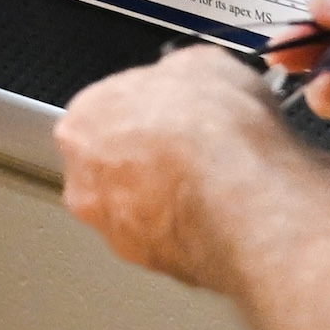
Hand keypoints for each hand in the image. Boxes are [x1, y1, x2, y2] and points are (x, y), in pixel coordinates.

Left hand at [54, 44, 289, 291]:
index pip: (108, 111)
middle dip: (150, 159)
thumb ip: (179, 74)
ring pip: (137, 207)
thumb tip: (188, 77)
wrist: (244, 198)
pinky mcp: (148, 264)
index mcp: (84, 119)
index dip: (150, 111)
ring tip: (212, 186)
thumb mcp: (205, 65)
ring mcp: (114, 227)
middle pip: (114, 163)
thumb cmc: (216, 134)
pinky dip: (189, 230)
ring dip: (167, 198)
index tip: (174, 114)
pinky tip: (219, 215)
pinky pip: (167, 240)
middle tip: (192, 152)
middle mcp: (85, 178)